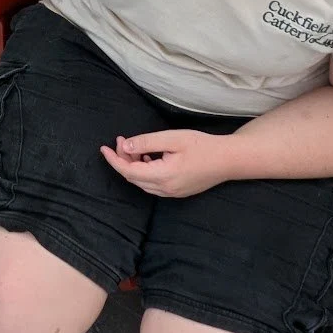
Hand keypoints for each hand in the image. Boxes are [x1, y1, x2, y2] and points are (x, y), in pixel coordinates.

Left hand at [100, 129, 231, 197]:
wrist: (228, 160)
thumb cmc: (202, 146)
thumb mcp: (173, 138)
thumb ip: (147, 142)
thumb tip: (125, 146)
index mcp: (162, 176)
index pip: (128, 171)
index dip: (113, 160)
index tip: (103, 148)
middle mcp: (165, 189)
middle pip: (133, 178)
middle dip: (122, 160)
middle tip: (121, 140)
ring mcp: (172, 193)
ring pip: (142, 183)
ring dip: (133, 166)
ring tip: (133, 147)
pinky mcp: (178, 192)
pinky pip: (153, 185)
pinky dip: (144, 172)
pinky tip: (148, 158)